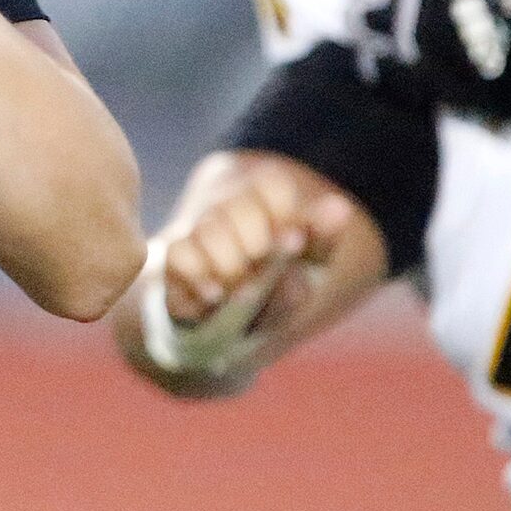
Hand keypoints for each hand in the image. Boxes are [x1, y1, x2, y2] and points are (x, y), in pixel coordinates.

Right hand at [153, 153, 359, 328]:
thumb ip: (320, 240)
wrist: (229, 325)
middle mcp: (228, 208)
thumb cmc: (278, 290)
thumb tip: (339, 206)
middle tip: (264, 270)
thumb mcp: (309, 269)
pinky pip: (180, 255)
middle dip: (256, 247)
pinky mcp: (172, 257)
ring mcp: (196, 231)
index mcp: (266, 200)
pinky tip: (215, 297)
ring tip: (243, 291)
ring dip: (231, 268)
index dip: (282, 215)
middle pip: (238, 208)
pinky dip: (200, 279)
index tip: (292, 242)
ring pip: (209, 231)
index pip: (272, 185)